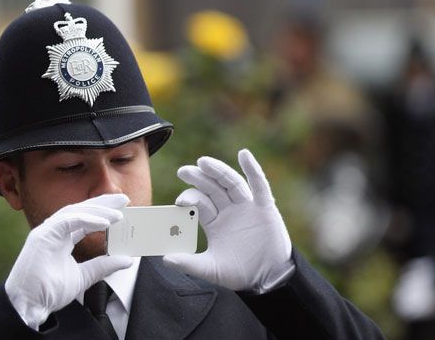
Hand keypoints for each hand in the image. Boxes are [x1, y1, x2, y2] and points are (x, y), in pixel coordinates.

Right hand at [5, 194, 132, 329]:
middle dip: (103, 203)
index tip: (122, 209)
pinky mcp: (43, 236)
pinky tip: (104, 223)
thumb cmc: (48, 291)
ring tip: (119, 214)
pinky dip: (87, 220)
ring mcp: (46, 232)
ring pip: (75, 212)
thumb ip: (103, 266)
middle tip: (124, 200)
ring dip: (98, 211)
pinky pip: (68, 221)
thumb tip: (127, 260)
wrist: (28, 306)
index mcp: (61, 237)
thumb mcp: (84, 277)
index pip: (84, 218)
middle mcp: (53, 231)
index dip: (102, 212)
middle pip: (81, 210)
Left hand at [163, 149, 293, 293]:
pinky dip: (253, 170)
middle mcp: (229, 210)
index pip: (200, 203)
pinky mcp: (265, 208)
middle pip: (212, 188)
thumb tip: (165, 259)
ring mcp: (247, 207)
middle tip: (184, 171)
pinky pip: (259, 186)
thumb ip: (189, 263)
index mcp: (215, 221)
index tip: (180, 200)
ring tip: (203, 162)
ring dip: (218, 171)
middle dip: (198, 178)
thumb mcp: (211, 269)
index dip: (190, 198)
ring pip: (231, 183)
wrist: (269, 279)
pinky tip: (244, 155)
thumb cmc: (240, 272)